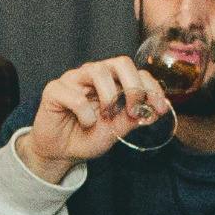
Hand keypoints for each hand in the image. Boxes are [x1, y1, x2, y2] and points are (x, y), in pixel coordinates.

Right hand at [11, 55, 170, 177]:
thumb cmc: (87, 136)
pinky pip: (75, 96)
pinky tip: (84, 123)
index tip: (159, 109)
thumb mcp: (117, 130)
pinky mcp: (54, 90)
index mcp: (112, 80)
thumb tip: (156, 110)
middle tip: (133, 111)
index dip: (152, 88)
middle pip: (121, 62)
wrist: (61, 152)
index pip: (138, 72)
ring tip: (106, 117)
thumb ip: (134, 117)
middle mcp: (94, 74)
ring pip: (98, 71)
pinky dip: (85, 114)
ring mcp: (74, 79)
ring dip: (109, 97)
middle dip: (134, 87)